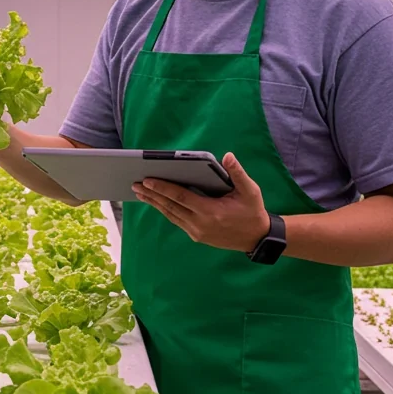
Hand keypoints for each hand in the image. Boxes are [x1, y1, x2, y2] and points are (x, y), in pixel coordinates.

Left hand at [132, 152, 270, 251]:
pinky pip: (177, 221)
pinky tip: (157, 203)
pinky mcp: (197, 236)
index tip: (147, 180)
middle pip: (170, 207)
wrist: (257, 237)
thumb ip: (237, 173)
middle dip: (152, 195)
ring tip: (140, 193)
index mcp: (211, 211)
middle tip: (135, 184)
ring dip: (155, 203)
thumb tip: (227, 156)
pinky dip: (165, 210)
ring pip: (171, 215)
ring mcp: (197, 232)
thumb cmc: (252, 210)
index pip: (181, 197)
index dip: (163, 188)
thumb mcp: (250, 190)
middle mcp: (200, 224)